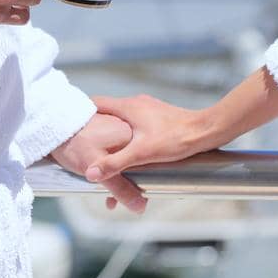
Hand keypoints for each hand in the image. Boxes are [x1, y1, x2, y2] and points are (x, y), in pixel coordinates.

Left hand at [49, 113, 148, 212]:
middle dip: (126, 185)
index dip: (143, 182)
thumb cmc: (74, 144)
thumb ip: (120, 188)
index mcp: (131, 134)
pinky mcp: (106, 133)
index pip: (147, 162)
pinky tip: (98, 180)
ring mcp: (117, 130)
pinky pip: (114, 155)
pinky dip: (108, 169)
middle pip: (135, 163)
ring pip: (124, 161)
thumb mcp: (97, 169)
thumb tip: (140, 206)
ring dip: (116, 180)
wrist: (52, 128)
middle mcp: (128, 129)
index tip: (136, 198)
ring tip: (105, 196)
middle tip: (113, 201)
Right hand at [80, 94, 217, 201]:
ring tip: (106, 152)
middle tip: (85, 143)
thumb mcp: (142, 153)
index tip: (71, 126)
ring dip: (114, 134)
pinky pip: (136, 124)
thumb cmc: (176, 139)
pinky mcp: (159, 117)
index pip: (96, 104)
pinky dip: (129, 136)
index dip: (81, 114)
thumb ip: (115, 163)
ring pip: (123, 120)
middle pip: (108, 113)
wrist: (207, 131)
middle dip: (96, 128)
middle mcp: (137, 104)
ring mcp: (149, 109)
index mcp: (129, 107)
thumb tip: (91, 174)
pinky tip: (132, 151)